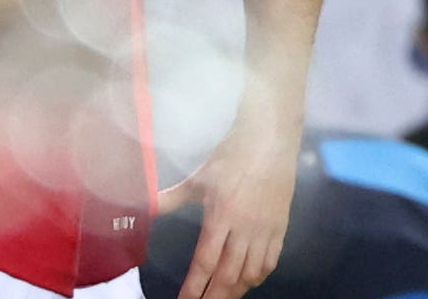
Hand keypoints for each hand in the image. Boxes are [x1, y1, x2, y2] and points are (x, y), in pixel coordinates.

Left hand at [155, 107, 298, 298]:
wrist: (269, 143)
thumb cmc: (231, 158)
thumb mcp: (198, 178)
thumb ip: (172, 198)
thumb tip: (147, 206)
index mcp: (221, 217)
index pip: (205, 261)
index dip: (195, 285)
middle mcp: (244, 230)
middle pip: (229, 274)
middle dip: (214, 296)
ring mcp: (265, 232)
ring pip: (251, 273)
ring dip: (236, 290)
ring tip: (222, 298)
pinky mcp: (280, 229)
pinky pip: (270, 262)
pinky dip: (258, 277)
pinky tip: (248, 281)